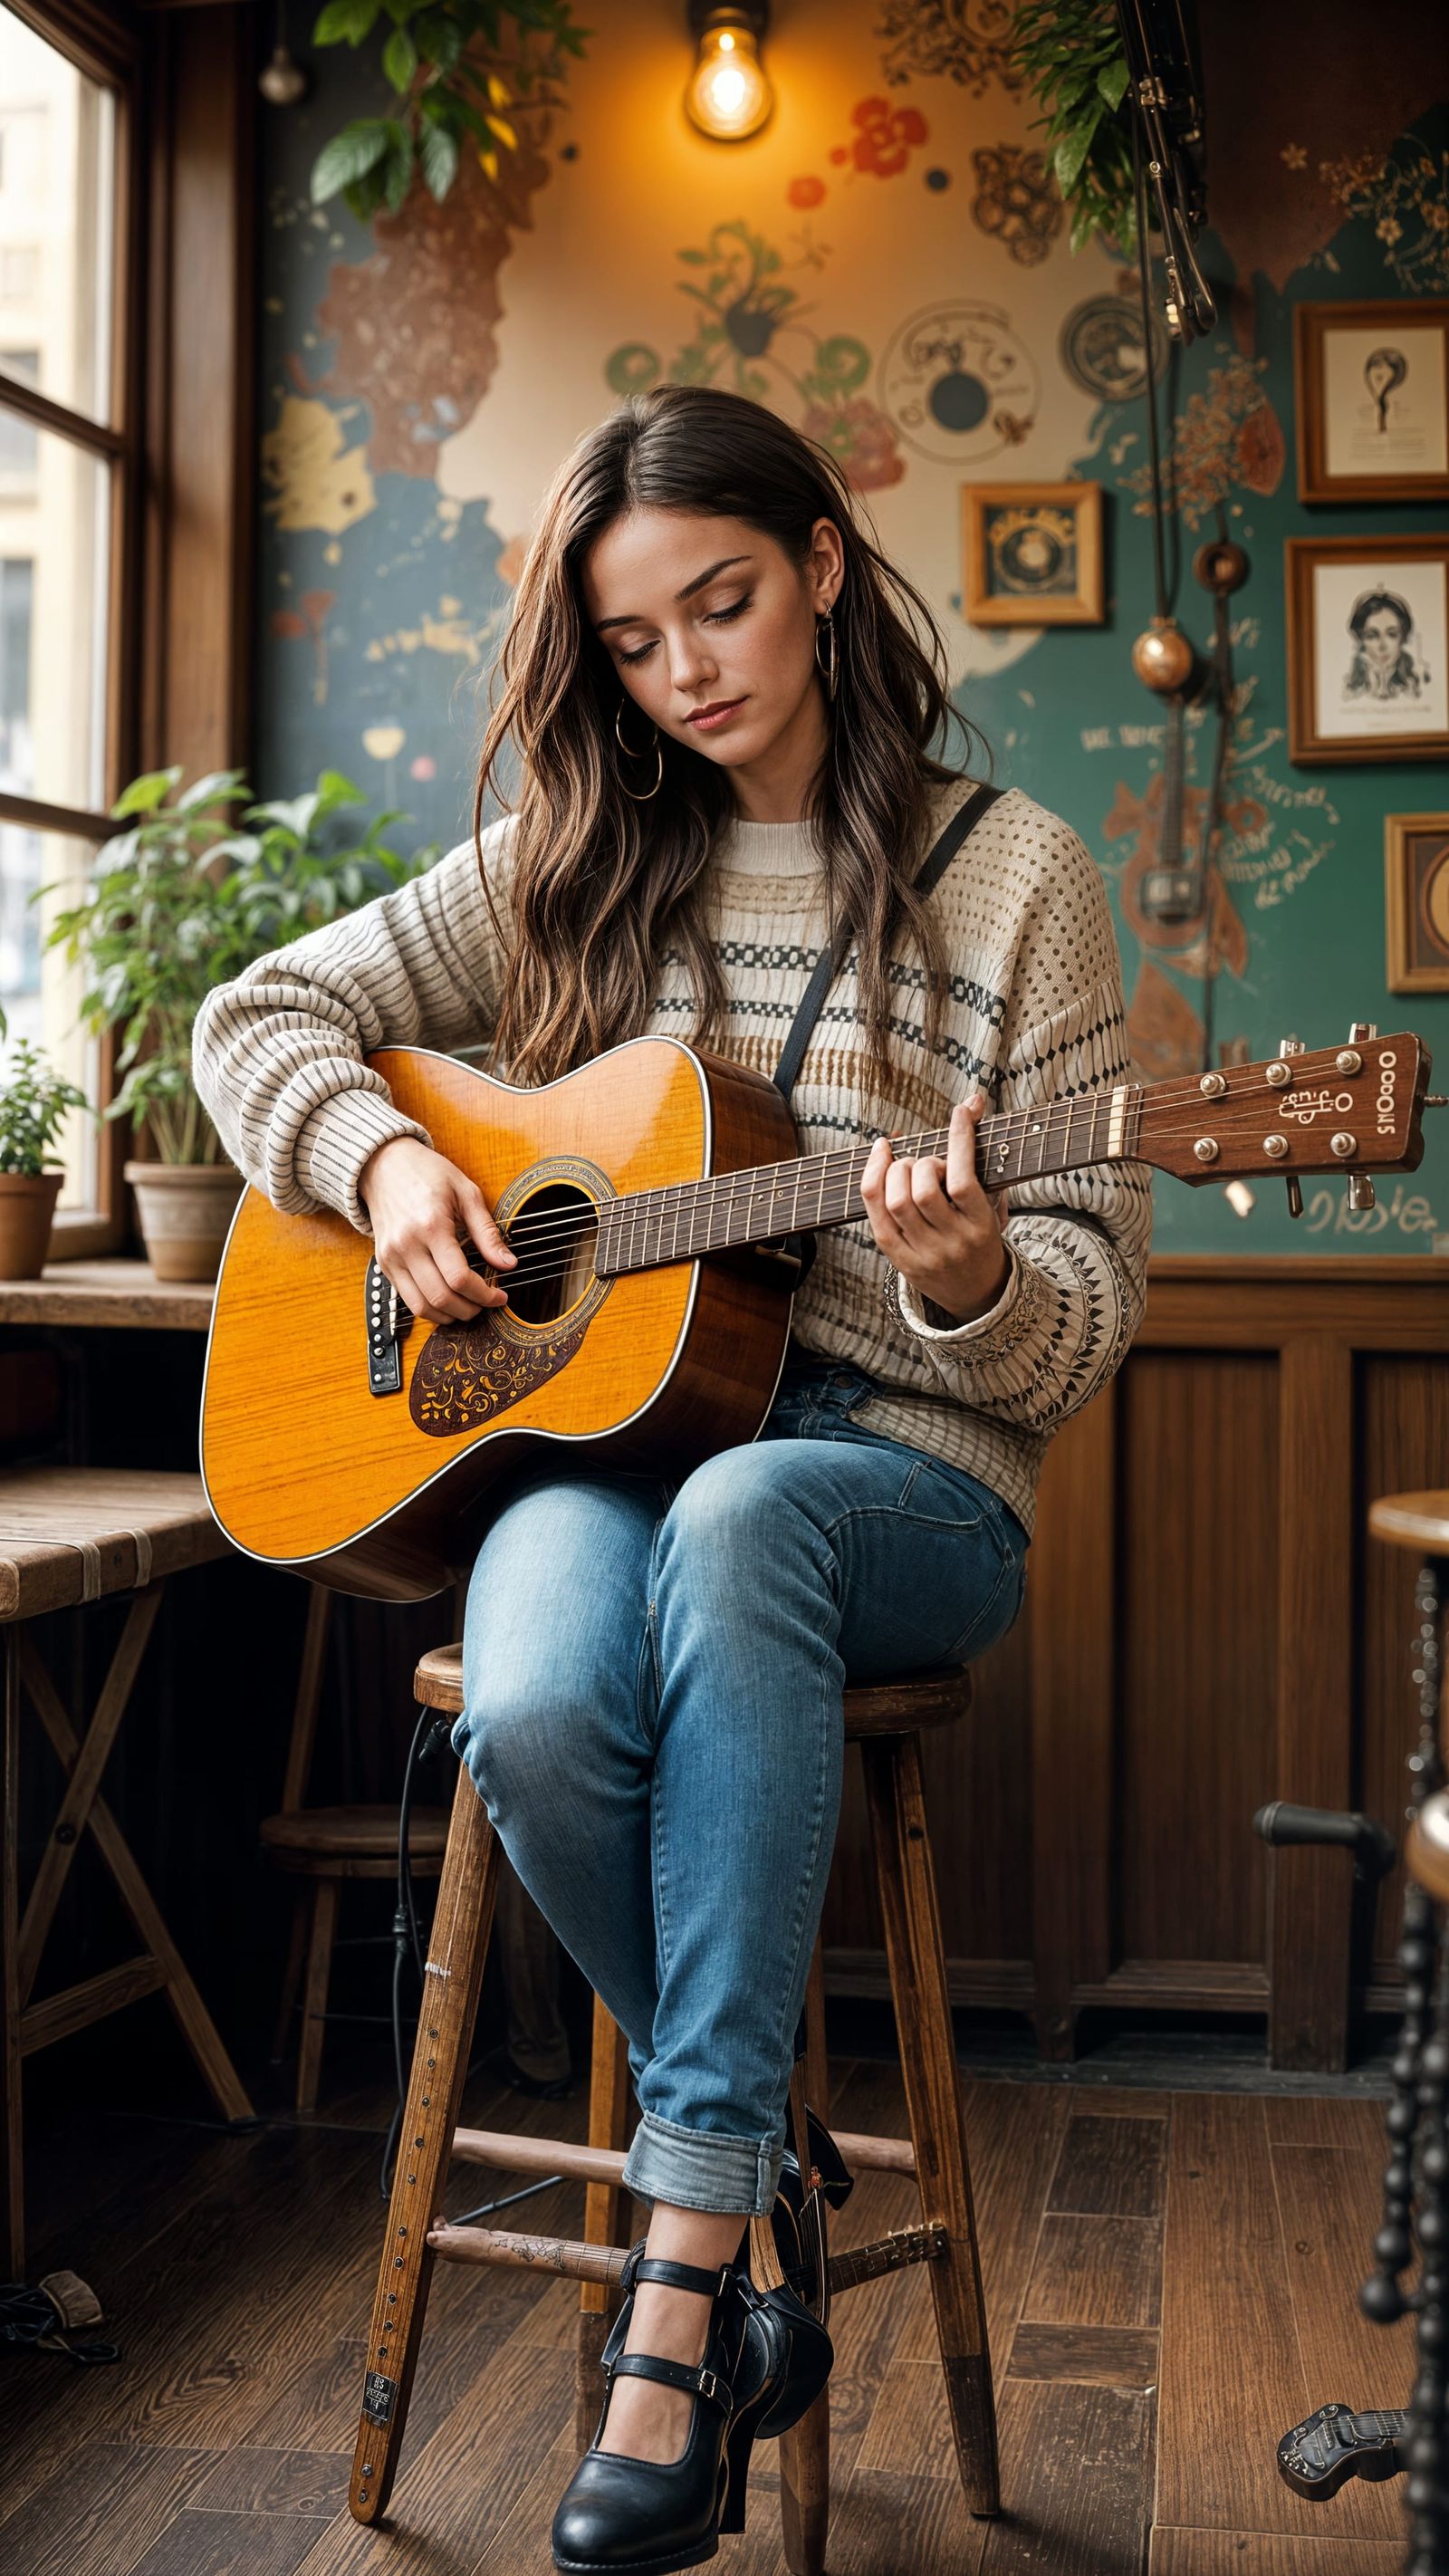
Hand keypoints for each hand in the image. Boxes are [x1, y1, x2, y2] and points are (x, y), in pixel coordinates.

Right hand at [358, 1135, 516, 1326]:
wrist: (384, 1165)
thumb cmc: (427, 1173)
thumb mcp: (467, 1193)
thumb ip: (487, 1232)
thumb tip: (509, 1264)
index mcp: (430, 1226)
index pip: (459, 1278)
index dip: (484, 1294)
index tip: (500, 1296)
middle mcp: (406, 1245)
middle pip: (440, 1297)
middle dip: (470, 1309)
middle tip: (487, 1305)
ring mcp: (391, 1257)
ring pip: (420, 1306)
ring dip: (448, 1315)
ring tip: (468, 1307)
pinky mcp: (383, 1263)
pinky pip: (406, 1299)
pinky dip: (429, 1307)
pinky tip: (447, 1300)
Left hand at [861, 1090, 1008, 1325]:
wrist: (977, 1293)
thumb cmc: (982, 1235)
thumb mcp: (992, 1201)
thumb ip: (980, 1154)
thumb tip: (973, 1100)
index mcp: (981, 1226)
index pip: (963, 1178)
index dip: (959, 1139)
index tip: (959, 1111)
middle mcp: (951, 1242)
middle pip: (922, 1190)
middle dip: (921, 1163)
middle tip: (927, 1163)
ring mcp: (923, 1253)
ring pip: (896, 1202)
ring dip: (896, 1171)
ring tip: (906, 1168)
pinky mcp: (899, 1259)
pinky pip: (876, 1217)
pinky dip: (873, 1181)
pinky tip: (879, 1161)